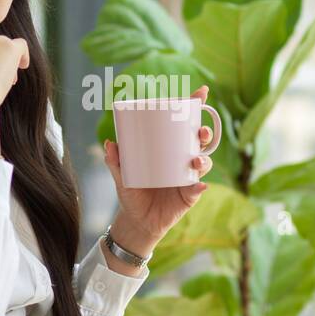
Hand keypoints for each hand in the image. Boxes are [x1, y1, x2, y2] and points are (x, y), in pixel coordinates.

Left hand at [102, 84, 214, 254]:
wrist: (137, 222)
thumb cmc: (132, 193)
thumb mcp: (121, 176)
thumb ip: (115, 162)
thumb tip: (109, 143)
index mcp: (169, 149)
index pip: (184, 126)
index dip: (195, 108)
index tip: (201, 93)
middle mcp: (182, 160)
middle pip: (199, 141)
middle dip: (205, 133)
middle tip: (200, 132)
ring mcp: (188, 177)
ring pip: (204, 162)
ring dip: (204, 159)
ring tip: (195, 161)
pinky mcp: (189, 196)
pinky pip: (198, 189)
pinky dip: (200, 186)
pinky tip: (199, 185)